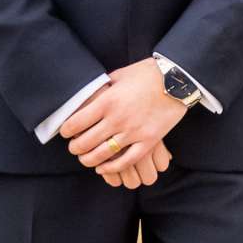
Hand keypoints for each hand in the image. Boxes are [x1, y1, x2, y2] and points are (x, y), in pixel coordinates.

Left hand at [61, 60, 187, 187]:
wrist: (177, 80)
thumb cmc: (146, 74)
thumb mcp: (119, 76)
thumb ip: (102, 89)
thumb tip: (87, 97)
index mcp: (107, 101)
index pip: (76, 123)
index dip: (66, 131)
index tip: (65, 133)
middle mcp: (118, 118)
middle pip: (86, 142)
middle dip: (75, 148)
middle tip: (73, 148)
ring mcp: (134, 131)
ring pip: (103, 154)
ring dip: (89, 160)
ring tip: (85, 159)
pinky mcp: (149, 141)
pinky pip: (126, 161)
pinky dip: (111, 168)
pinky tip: (103, 168)